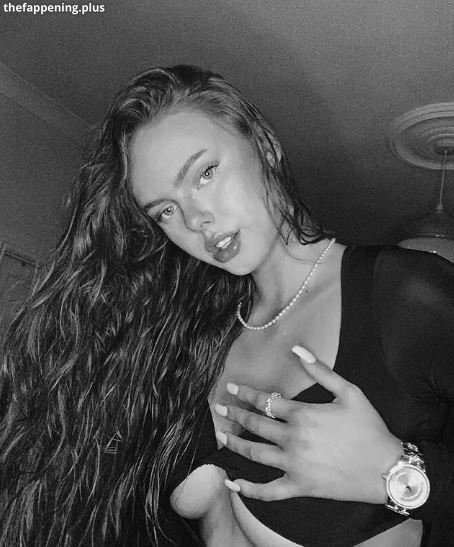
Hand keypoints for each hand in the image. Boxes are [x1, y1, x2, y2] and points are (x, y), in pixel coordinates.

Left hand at [215, 346, 401, 502]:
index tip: (231, 388)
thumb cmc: (369, 428)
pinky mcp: (300, 486)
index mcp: (303, 415)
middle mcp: (293, 439)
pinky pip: (269, 491)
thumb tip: (298, 348)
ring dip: (235, 443)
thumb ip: (321, 370)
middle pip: (255, 425)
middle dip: (234, 415)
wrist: (386, 469)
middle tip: (219, 408)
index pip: (265, 401)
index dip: (246, 393)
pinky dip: (249, 489)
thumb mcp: (350, 392)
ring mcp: (294, 464)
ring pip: (255, 454)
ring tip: (222, 435)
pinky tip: (233, 483)